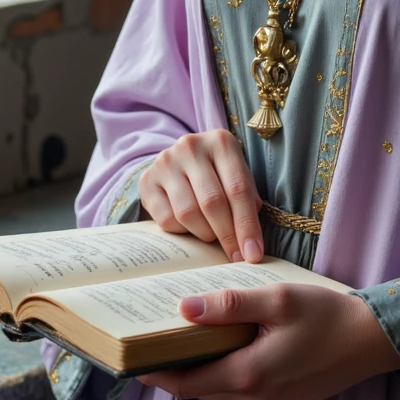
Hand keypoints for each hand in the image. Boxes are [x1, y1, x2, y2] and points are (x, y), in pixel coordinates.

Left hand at [136, 284, 399, 399]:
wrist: (371, 342)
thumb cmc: (327, 315)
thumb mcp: (278, 300)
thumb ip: (229, 305)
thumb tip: (183, 309)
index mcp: (247, 377)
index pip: (183, 382)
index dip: (152, 372)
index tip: (127, 358)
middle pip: (197, 389)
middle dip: (172, 369)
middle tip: (149, 340)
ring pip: (216, 392)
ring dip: (199, 370)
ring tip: (183, 338)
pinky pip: (237, 394)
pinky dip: (223, 374)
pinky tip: (224, 347)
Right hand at [138, 131, 262, 263]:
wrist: (179, 162)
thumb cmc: (217, 173)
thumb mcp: (237, 176)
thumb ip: (248, 200)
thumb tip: (251, 243)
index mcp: (220, 142)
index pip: (238, 189)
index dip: (247, 225)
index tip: (253, 254)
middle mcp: (191, 146)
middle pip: (212, 202)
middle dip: (228, 235)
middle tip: (236, 257)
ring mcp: (166, 162)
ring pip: (188, 213)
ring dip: (205, 234)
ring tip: (213, 237)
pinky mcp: (147, 180)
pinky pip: (167, 219)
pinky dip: (182, 231)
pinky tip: (190, 227)